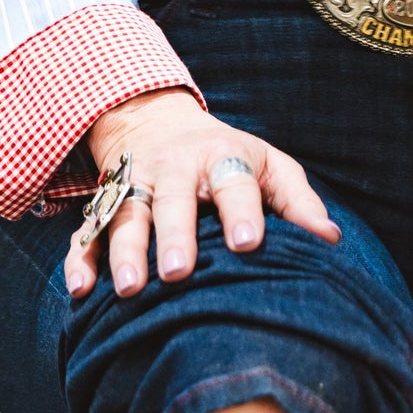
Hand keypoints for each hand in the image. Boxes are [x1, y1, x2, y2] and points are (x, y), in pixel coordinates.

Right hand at [65, 87, 340, 299]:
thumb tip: (331, 239)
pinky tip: (82, 291)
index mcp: (220, 157)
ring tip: (130, 290)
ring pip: (125, 217)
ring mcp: (135, 186)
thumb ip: (297, 201)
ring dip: (124, 253)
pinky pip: (88, 232)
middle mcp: (173, 169)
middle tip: (177, 272)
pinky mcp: (105, 204)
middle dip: (173, 235)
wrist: (160, 121)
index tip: (247, 244)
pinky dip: (81, 260)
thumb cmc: (230, 158)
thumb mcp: (269, 166)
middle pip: (172, 201)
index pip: (233, 182)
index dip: (239, 211)